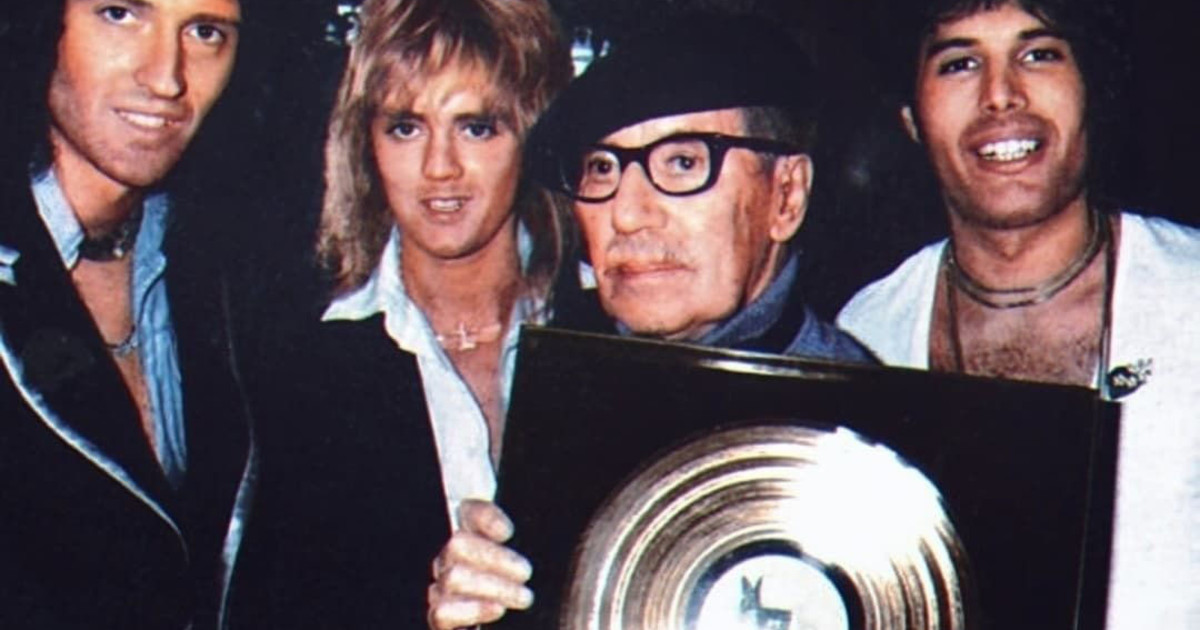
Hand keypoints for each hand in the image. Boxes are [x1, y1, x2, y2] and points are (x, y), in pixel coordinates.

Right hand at [427, 500, 533, 628]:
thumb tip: (504, 533)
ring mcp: (440, 586)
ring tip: (523, 596)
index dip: (486, 518)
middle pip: (458, 545)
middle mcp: (449, 556)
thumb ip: (519, 536)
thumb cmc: (517, 582)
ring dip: (493, 587)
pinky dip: (473, 610)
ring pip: (454, 577)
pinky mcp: (440, 617)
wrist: (508, 627)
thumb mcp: (526, 556)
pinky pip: (442, 612)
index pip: (469, 512)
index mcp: (468, 533)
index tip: (507, 533)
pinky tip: (498, 609)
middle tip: (525, 572)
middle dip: (495, 559)